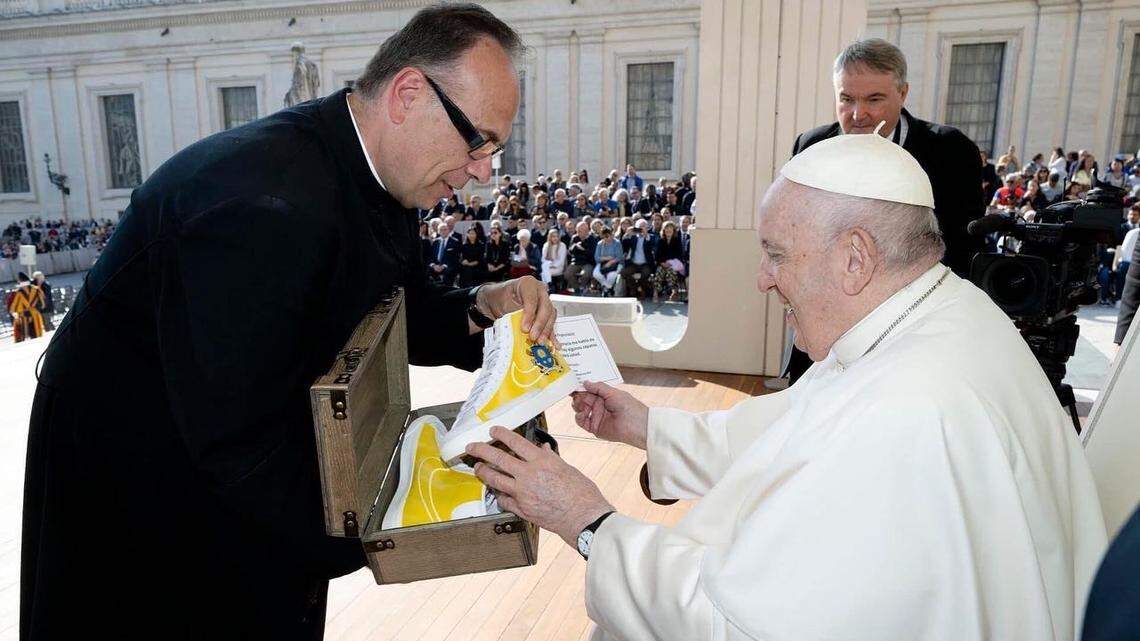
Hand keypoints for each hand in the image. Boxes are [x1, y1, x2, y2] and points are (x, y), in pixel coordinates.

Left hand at [467, 426, 613, 546]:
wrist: (583, 517)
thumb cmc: (581, 493)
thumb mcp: (567, 468)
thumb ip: (551, 459)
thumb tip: (544, 451)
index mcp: (541, 461)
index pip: (516, 442)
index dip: (502, 434)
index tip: (494, 431)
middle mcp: (529, 475)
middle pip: (498, 459)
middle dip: (482, 450)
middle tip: (472, 447)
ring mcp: (523, 493)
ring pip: (495, 480)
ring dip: (483, 472)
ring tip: (478, 468)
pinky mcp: (521, 509)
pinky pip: (503, 500)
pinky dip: (498, 494)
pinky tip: (496, 491)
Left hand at [476, 276, 555, 344]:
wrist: (498, 299)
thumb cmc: (500, 298)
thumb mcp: (504, 304)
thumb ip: (515, 315)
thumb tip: (523, 330)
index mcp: (528, 283)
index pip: (533, 299)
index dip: (530, 315)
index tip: (525, 328)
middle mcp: (540, 290)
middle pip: (545, 308)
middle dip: (540, 324)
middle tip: (533, 337)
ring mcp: (544, 301)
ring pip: (551, 316)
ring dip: (546, 330)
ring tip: (539, 342)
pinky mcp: (546, 312)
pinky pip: (550, 322)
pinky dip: (551, 334)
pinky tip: (554, 344)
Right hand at [570, 381, 648, 449]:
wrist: (637, 426)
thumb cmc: (629, 407)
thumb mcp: (613, 393)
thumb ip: (598, 387)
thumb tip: (585, 382)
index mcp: (604, 397)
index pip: (589, 391)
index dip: (580, 388)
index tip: (572, 384)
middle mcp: (599, 406)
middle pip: (582, 400)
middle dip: (577, 396)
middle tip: (573, 394)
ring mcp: (597, 417)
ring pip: (580, 410)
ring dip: (577, 406)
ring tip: (580, 404)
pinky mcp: (595, 428)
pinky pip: (582, 422)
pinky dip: (579, 417)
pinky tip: (581, 413)